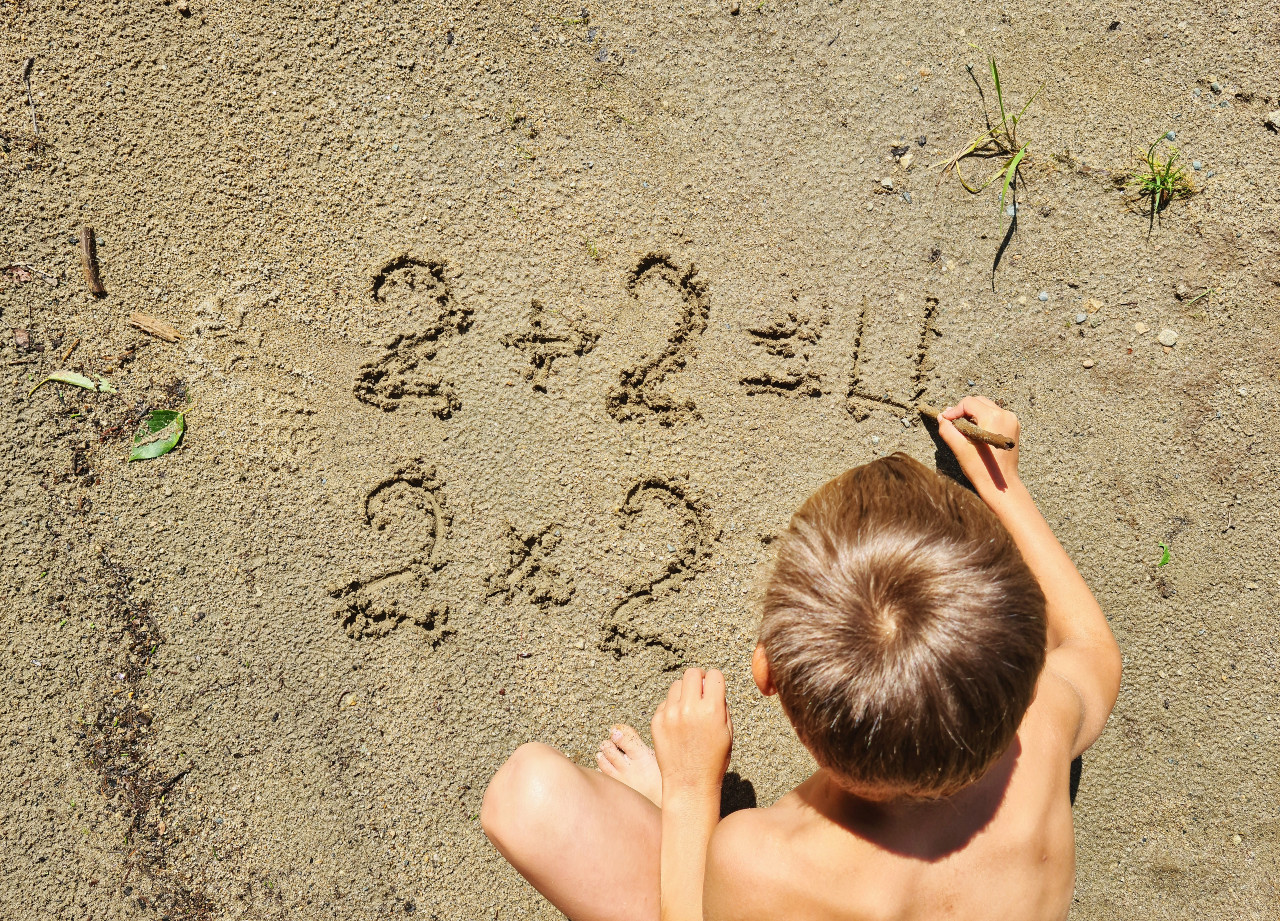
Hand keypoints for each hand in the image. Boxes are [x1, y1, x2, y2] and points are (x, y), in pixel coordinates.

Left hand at [651, 668, 732, 796]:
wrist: (689, 784)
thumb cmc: (713, 760)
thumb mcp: (727, 732)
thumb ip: (721, 705)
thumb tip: (711, 686)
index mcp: (711, 710)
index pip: (714, 675)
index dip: (715, 680)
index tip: (714, 687)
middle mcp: (689, 708)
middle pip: (692, 673)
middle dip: (698, 679)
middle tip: (700, 691)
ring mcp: (670, 714)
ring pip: (676, 685)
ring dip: (684, 692)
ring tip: (688, 709)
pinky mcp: (656, 721)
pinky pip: (665, 702)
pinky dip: (672, 707)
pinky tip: (678, 724)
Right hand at [939, 396, 1021, 503]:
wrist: (1001, 485)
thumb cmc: (981, 469)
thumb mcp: (959, 448)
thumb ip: (948, 429)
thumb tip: (941, 417)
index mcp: (993, 417)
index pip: (968, 402)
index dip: (954, 410)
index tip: (946, 421)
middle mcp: (1006, 415)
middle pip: (979, 402)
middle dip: (963, 411)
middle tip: (953, 425)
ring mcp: (1012, 421)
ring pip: (987, 408)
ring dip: (973, 415)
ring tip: (963, 430)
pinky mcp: (1013, 428)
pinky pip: (995, 416)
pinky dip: (983, 420)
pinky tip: (975, 434)